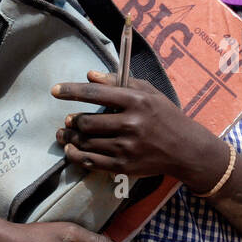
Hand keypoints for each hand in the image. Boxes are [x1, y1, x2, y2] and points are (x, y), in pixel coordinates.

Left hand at [53, 70, 207, 182]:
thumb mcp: (148, 92)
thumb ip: (119, 82)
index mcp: (136, 101)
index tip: (55, 91)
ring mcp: (127, 148)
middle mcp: (131, 124)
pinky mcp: (124, 166)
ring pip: (86, 142)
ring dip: (69, 138)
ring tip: (63, 134)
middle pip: (87, 122)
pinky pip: (91, 161)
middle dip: (72, 121)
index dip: (72, 91)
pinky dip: (76, 155)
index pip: (96, 93)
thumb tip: (89, 75)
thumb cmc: (165, 116)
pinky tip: (71, 150)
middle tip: (68, 121)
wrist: (186, 149)